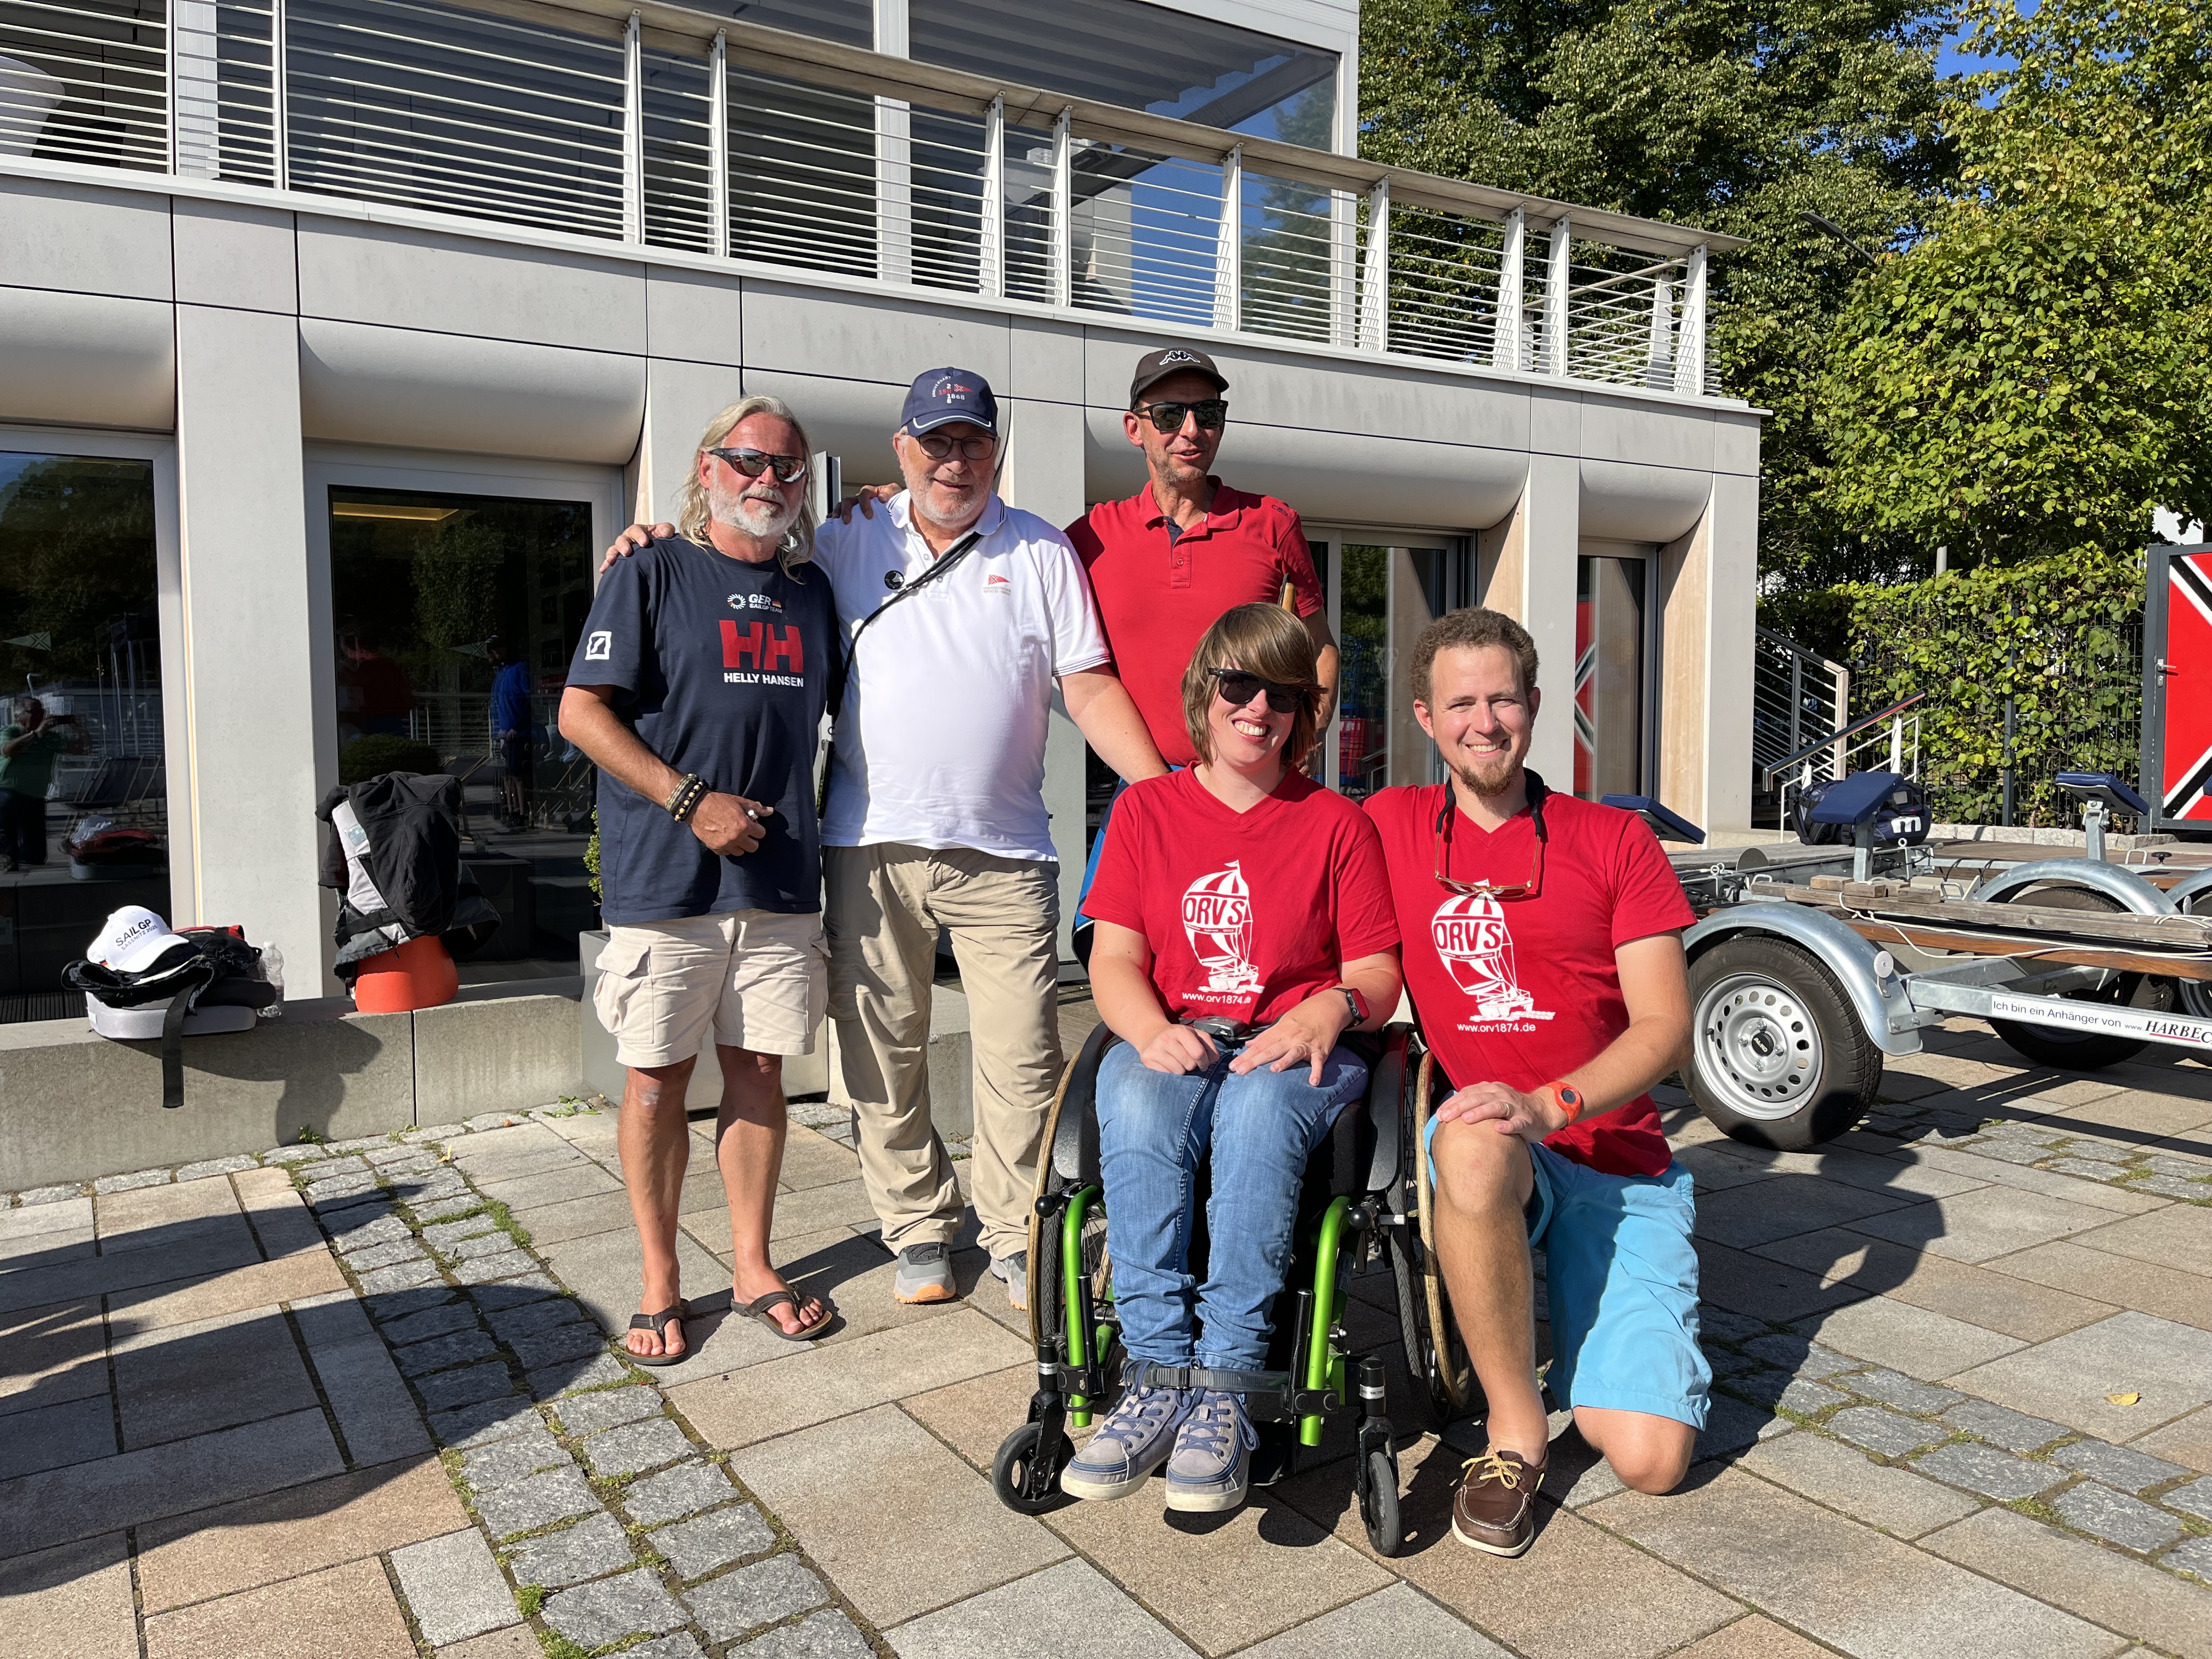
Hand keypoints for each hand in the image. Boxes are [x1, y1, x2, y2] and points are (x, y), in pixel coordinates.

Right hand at [599, 522, 673, 574]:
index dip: (639, 535)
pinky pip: (611, 561)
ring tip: (612, 560)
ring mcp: (622, 549)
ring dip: (613, 554)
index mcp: (638, 531)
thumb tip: (665, 533)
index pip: (636, 530)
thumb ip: (666, 530)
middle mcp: (628, 539)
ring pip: (614, 549)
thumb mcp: (665, 532)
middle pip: (622, 539)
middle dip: (624, 545)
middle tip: (627, 551)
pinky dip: (607, 565)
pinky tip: (604, 570)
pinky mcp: (620, 559)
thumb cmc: (659, 540)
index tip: (645, 542)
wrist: (658, 551)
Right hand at [688, 793, 772, 856]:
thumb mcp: (739, 801)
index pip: (761, 834)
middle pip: (753, 847)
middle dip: (752, 840)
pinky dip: (728, 847)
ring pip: (740, 852)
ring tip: (736, 836)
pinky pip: (727, 853)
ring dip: (740, 845)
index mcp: (744, 825)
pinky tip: (726, 838)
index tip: (753, 826)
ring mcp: (725, 844)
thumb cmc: (719, 802)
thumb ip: (756, 807)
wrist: (696, 806)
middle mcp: (736, 837)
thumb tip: (770, 811)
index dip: (758, 829)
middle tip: (746, 833)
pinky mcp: (715, 847)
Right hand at [834, 483, 898, 522]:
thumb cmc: (894, 500)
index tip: (868, 516)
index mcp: (870, 492)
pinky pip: (841, 513)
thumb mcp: (895, 493)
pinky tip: (831, 521)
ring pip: (842, 506)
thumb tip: (881, 497)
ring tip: (837, 520)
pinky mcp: (853, 514)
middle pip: (849, 500)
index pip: (864, 494)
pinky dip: (835, 516)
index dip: (864, 504)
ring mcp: (855, 506)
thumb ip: (890, 492)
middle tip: (847, 520)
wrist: (895, 508)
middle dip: (846, 510)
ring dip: (838, 512)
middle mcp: (860, 498)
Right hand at [1138, 1022, 1217, 1074]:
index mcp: (1181, 1031)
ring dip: (1182, 1069)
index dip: (1205, 1061)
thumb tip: (1214, 1060)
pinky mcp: (1148, 1059)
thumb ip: (1208, 1045)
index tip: (1203, 1063)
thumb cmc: (1178, 1037)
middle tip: (1189, 1062)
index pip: (1199, 1053)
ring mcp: (1156, 1049)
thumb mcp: (1194, 1034)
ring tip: (1178, 1062)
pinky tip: (1168, 1063)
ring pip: (1179, 1071)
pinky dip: (1171, 1072)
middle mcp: (1167, 1039)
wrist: (1151, 1034)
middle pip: (1189, 1064)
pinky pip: (1167, 1074)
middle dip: (1193, 1066)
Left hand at [1229, 995, 1348, 1083]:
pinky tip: (1313, 1082)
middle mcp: (1291, 1037)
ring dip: (1285, 1061)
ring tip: (1274, 1070)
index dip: (1246, 1056)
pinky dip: (1317, 1072)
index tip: (1233, 1066)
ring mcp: (1306, 1043)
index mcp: (1280, 1031)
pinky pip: (1318, 1062)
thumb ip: (1266, 1035)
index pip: (1260, 1045)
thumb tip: (1249, 1045)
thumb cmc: (1304, 1015)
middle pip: (1271, 1050)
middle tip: (1240, 1072)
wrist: (1329, 1006)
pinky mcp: (1321, 1050)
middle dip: (1254, 1061)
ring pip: (1293, 1053)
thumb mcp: (1283, 1021)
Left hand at [1431, 1080, 1566, 1143]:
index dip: (1452, 1102)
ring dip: (1480, 1112)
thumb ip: (1475, 1103)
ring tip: (1466, 1120)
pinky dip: (1507, 1125)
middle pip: (1477, 1098)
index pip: (1467, 1093)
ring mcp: (1514, 1106)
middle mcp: (1501, 1094)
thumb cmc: (1511, 1108)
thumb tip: (1448, 1112)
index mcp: (1490, 1089)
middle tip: (1445, 1117)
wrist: (1542, 1110)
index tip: (1438, 1114)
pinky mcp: (1526, 1119)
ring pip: (1495, 1107)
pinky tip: (1498, 1129)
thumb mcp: (1492, 1100)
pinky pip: (1516, 1122)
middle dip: (1459, 1107)